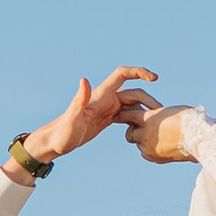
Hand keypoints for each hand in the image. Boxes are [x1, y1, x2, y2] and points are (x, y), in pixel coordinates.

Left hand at [19, 65, 157, 164]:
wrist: (54, 143)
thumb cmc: (61, 133)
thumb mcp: (71, 119)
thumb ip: (79, 99)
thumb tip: (84, 80)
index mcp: (100, 95)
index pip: (122, 74)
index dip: (139, 72)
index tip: (155, 78)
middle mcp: (105, 99)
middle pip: (134, 92)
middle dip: (149, 100)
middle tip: (161, 114)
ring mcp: (107, 108)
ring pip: (133, 104)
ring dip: (145, 111)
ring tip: (156, 124)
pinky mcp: (107, 119)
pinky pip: (127, 115)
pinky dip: (137, 119)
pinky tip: (142, 131)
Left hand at [123, 98, 196, 164]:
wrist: (198, 137)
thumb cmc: (188, 120)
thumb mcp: (169, 112)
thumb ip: (156, 115)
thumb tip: (151, 116)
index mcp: (149, 119)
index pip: (128, 116)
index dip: (125, 115)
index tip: (121, 115)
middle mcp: (145, 134)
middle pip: (130, 133)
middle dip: (135, 131)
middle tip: (144, 128)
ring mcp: (148, 147)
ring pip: (139, 144)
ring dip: (144, 141)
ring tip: (159, 137)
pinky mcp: (154, 157)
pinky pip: (147, 153)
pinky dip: (151, 149)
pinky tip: (163, 145)